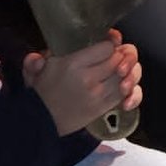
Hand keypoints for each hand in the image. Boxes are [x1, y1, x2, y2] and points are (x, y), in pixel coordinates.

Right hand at [23, 30, 141, 136]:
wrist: (42, 123)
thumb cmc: (41, 93)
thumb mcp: (35, 71)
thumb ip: (35, 60)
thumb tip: (37, 56)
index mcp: (73, 65)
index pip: (106, 48)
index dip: (111, 43)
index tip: (108, 42)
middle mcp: (88, 79)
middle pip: (119, 60)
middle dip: (121, 55)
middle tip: (117, 54)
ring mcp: (98, 95)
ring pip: (126, 77)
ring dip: (128, 71)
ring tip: (121, 67)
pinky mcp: (103, 108)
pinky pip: (127, 95)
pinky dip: (130, 88)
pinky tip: (125, 83)